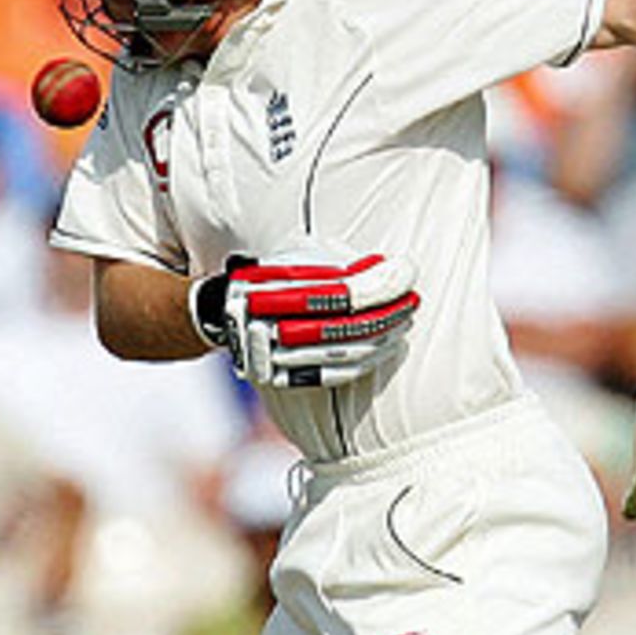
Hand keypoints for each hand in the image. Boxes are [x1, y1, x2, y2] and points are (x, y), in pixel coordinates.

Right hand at [190, 245, 419, 386]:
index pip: (345, 291)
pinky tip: (386, 346)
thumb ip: (339, 262)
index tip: (409, 272)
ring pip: (345, 354)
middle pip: (349, 325)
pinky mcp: (282, 378)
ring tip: (406, 321)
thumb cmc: (271, 278)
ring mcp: (277, 355)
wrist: (222, 313)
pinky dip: (365, 361)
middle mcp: (275, 322)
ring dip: (383, 339)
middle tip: (413, 301)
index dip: (382, 284)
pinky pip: (333, 375)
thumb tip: (390, 267)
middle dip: (389, 314)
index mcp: (278, 287)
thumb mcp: (298, 257)